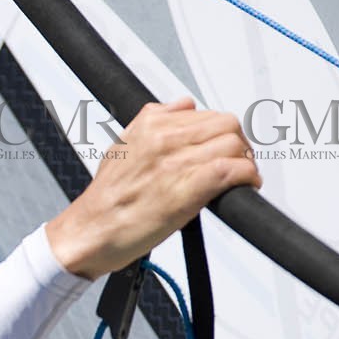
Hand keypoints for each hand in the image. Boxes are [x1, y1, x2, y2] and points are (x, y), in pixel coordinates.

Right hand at [45, 98, 261, 279]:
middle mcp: (163, 138)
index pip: (204, 113)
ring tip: (241, 176)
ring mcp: (176, 163)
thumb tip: (183, 107)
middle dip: (238, 142)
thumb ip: (153, 121)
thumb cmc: (107, 198)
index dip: (221, 131)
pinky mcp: (186, 190)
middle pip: (225, 124)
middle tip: (238, 161)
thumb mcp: (121, 145)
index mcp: (149, 124)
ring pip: (233, 145)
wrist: (91, 231)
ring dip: (245, 160)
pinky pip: (231, 170)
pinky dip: (246, 176)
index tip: (222, 147)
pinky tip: (247, 185)